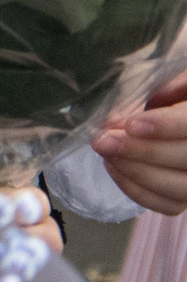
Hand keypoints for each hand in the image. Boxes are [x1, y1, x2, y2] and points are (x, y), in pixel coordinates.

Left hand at [93, 73, 186, 213]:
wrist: (175, 114)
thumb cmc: (175, 88)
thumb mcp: (174, 77)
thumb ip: (161, 85)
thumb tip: (130, 109)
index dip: (166, 126)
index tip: (132, 124)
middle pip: (186, 159)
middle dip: (141, 151)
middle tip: (103, 140)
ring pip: (178, 190)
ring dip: (135, 172)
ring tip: (105, 150)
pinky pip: (167, 205)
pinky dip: (136, 189)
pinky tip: (113, 166)